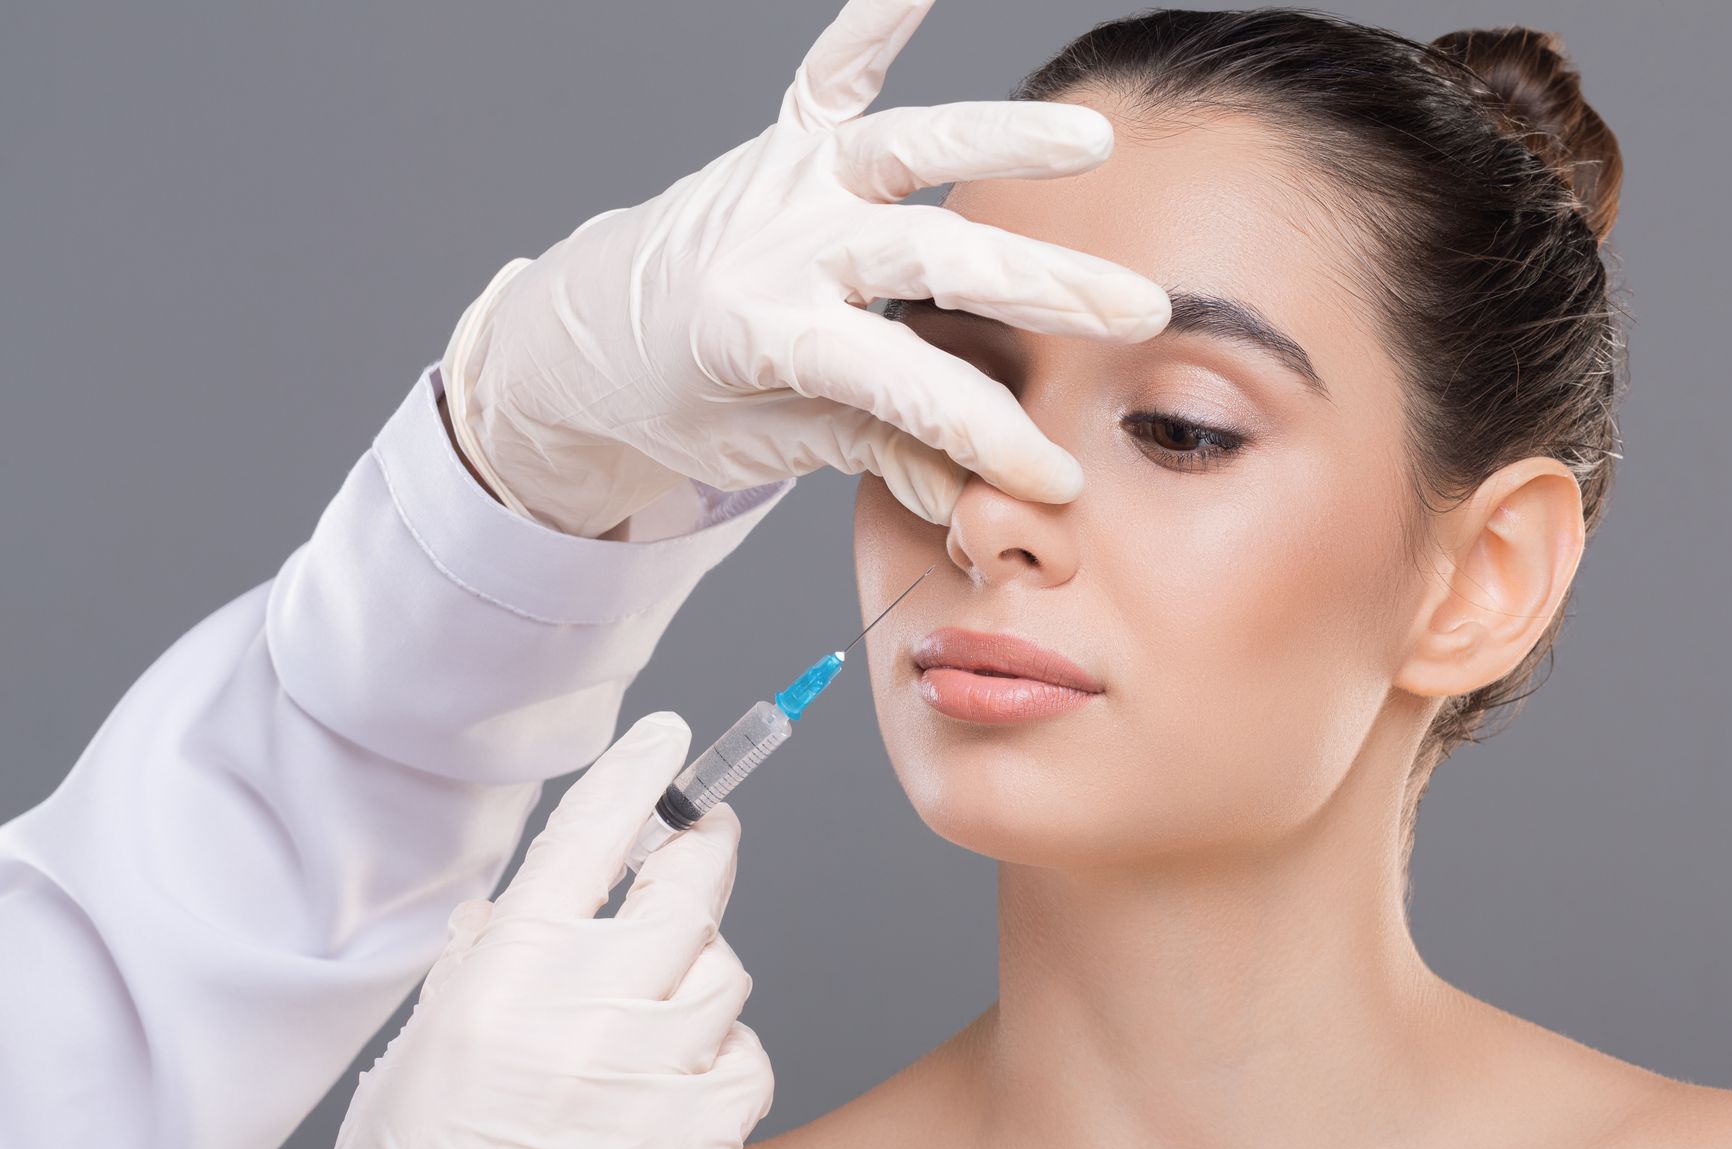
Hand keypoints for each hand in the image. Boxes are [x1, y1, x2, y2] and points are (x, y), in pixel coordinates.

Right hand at [306, 712, 771, 1148]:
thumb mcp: (425, 1046)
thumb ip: (488, 958)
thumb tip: (535, 892)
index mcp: (509, 974)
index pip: (590, 837)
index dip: (639, 775)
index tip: (668, 740)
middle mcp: (589, 1009)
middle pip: (692, 884)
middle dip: (703, 848)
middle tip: (702, 839)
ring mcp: (654, 1071)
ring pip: (727, 968)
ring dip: (698, 973)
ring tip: (648, 1015)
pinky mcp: (701, 1134)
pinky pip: (746, 1053)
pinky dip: (721, 1053)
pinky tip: (673, 1079)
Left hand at [440, 0, 1169, 537]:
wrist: (582, 342)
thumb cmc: (683, 403)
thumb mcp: (771, 446)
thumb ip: (878, 457)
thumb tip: (981, 505)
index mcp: (764, 334)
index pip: (903, 385)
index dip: (984, 432)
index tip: (1058, 475)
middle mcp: (778, 241)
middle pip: (927, 258)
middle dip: (1039, 287)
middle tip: (1136, 311)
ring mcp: (783, 179)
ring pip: (900, 147)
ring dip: (998, 142)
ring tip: (1089, 140)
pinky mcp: (782, 141)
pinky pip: (835, 70)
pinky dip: (880, 18)